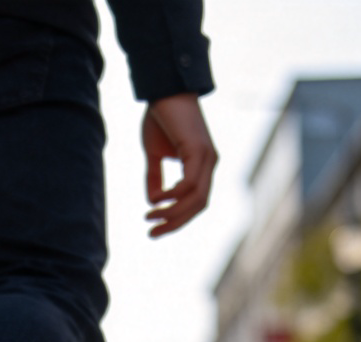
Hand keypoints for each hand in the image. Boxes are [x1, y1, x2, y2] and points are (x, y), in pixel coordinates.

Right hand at [142, 94, 216, 237]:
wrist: (164, 88)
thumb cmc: (161, 118)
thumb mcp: (154, 154)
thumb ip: (155, 178)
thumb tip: (154, 202)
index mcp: (202, 165)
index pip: (195, 203)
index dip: (177, 219)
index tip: (154, 228)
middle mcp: (209, 163)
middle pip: (198, 206)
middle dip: (175, 223)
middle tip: (151, 234)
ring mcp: (207, 157)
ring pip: (196, 199)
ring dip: (173, 214)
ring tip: (151, 218)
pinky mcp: (199, 150)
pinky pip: (189, 183)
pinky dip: (173, 195)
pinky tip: (157, 199)